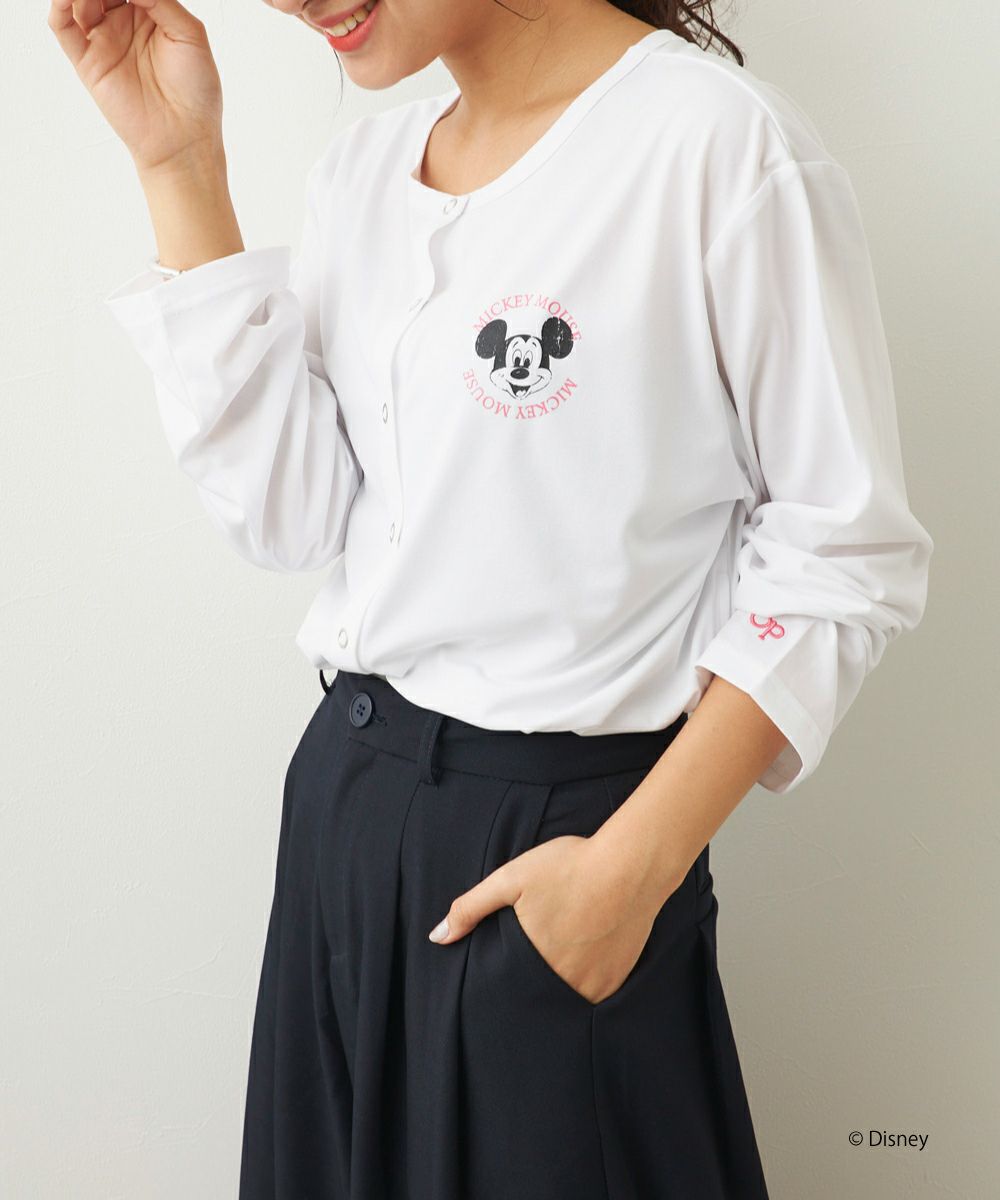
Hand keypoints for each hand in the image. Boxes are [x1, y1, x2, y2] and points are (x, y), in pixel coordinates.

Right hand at [48, 0, 223, 175]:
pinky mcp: (87, 62)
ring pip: (79, 0)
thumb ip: (162, 0)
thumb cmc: (196, 91)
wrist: (184, 138)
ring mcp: (104, 40)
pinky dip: (59, 7)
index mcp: (151, 12)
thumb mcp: (190, 35)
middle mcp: (124, 22)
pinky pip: (63, 27)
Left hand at [427, 834, 672, 1005]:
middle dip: (530, 980)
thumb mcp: (511, 878)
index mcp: (532, 962)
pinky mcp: (618, 979)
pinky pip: (594, 991)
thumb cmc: (570, 866)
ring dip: (558, 981)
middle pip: (536, 993)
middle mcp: (564, 982)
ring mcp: (594, 985)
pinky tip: (586, 951)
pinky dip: (586, 978)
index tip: (507, 965)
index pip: (506, 988)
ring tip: (561, 949)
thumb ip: (471, 908)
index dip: (503, 979)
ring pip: (565, 995)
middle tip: (539, 949)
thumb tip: (437, 937)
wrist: (632, 864)